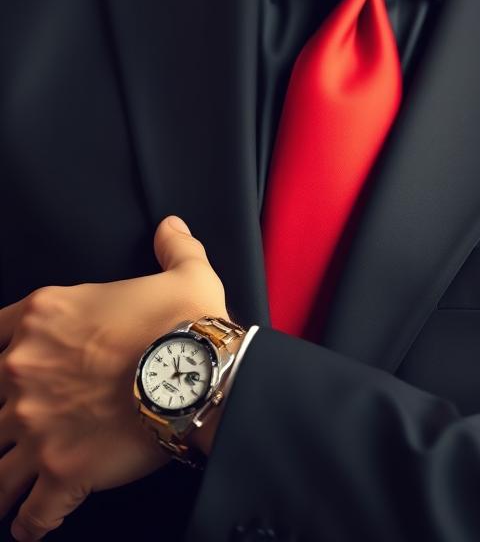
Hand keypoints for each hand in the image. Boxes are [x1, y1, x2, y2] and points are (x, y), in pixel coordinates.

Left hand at [0, 216, 228, 540]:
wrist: (201, 370)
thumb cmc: (187, 319)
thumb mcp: (186, 272)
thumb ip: (173, 247)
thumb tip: (171, 226)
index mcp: (45, 316)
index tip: (2, 372)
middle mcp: (25, 370)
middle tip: (10, 429)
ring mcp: (36, 424)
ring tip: (4, 491)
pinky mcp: (60, 470)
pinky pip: (32, 511)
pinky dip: (30, 523)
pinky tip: (30, 527)